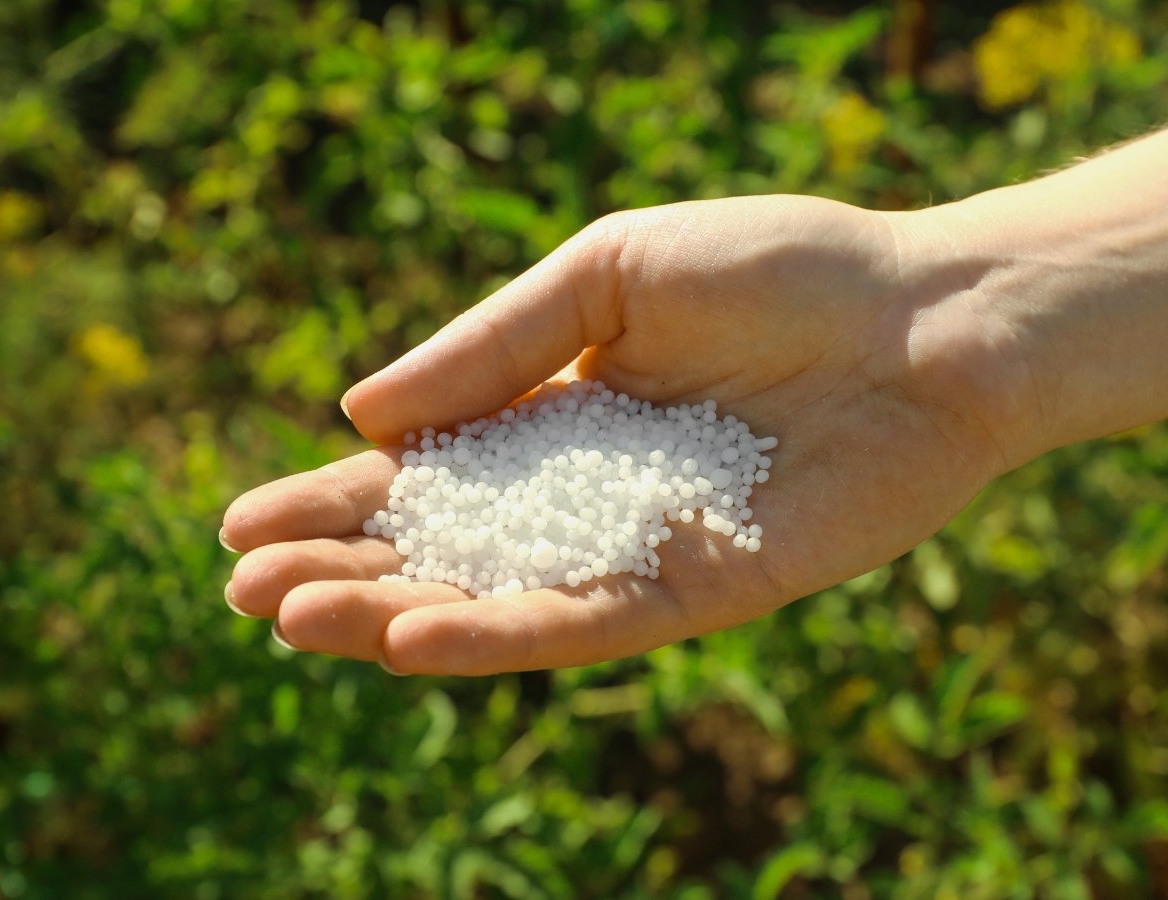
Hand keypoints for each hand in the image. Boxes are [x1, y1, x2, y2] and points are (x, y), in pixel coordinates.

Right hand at [221, 194, 1040, 674]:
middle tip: (244, 595)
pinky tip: (413, 635)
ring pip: (499, 598)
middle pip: (450, 545)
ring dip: (396, 614)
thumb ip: (494, 345)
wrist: (925, 321)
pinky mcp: (703, 591)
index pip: (429, 468)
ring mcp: (643, 546)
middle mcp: (594, 489)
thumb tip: (365, 415)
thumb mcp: (612, 275)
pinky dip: (498, 632)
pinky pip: (585, 622)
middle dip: (347, 569)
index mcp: (565, 407)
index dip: (338, 498)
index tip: (241, 526)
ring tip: (295, 624)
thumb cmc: (783, 270)